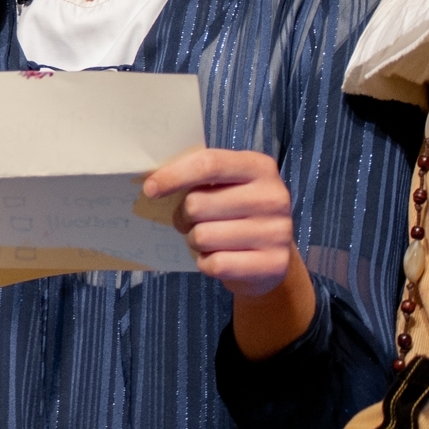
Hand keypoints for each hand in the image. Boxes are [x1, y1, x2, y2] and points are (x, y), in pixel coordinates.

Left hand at [143, 149, 294, 297]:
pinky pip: (216, 264)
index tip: (150, 189)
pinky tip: (220, 258)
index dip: (174, 175)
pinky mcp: (273, 264)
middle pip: (198, 204)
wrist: (273, 257)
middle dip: (184, 216)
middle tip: (192, 221)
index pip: (209, 164)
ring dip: (195, 241)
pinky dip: (207, 263)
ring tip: (209, 240)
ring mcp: (277, 232)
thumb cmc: (236, 213)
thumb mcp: (226, 185)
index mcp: (259, 167)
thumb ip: (199, 175)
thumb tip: (153, 181)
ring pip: (203, 236)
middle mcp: (273, 197)